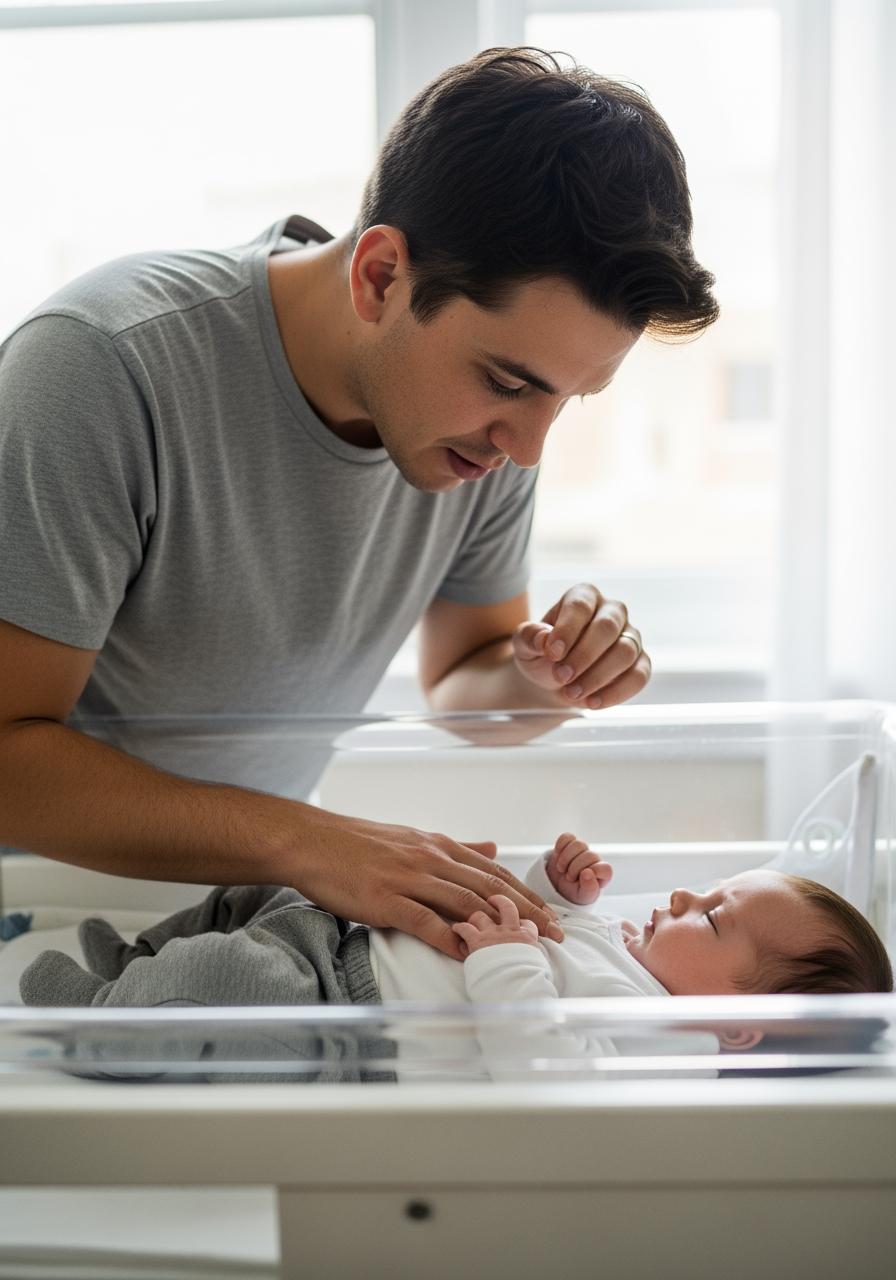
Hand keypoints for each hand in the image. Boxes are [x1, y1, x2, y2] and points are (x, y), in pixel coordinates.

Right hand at [289, 809, 563, 960]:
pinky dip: (450, 938)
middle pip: (490, 888)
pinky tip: (469, 954)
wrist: (311, 841)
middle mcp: (431, 859)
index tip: (553, 915)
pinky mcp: (385, 898)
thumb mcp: (413, 838)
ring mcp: (408, 878)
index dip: (528, 895)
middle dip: (527, 913)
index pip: (495, 872)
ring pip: (465, 903)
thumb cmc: (359, 844)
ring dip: (499, 927)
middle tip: (555, 936)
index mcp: (439, 846)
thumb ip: (455, 847)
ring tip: (525, 948)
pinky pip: (424, 920)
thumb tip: (493, 847)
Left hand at [512, 583, 649, 709]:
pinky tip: (592, 703)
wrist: (553, 680)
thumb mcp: (525, 644)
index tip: (552, 653)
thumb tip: (544, 639)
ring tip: (571, 693)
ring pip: (625, 652)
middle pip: (607, 627)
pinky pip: (639, 676)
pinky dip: (616, 693)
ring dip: (597, 676)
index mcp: (583, 597)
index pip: (580, 606)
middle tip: (561, 676)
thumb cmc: (541, 654)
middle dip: (583, 655)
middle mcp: (612, 612)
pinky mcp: (640, 663)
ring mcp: (630, 637)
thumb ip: (529, 637)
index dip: (567, 629)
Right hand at [546, 832, 612, 904]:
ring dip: (566, 858)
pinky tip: (557, 855)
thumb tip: (587, 872)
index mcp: (602, 873)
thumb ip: (589, 888)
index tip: (581, 879)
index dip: (593, 872)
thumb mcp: (583, 896)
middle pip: (589, 855)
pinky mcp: (570, 843)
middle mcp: (594, 860)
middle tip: (568, 878)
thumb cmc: (576, 892)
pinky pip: (567, 837)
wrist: (559, 887)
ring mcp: (582, 850)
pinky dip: (560, 846)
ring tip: (562, 869)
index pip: (605, 868)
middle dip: (575, 868)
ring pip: (578, 844)